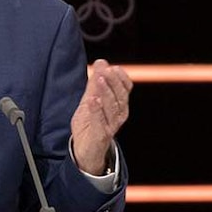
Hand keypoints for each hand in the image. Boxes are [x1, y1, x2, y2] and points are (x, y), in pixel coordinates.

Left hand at [70, 59, 132, 174]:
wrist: (85, 149)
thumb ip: (95, 82)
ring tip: (100, 80)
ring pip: (112, 107)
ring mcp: (111, 126)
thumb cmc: (90, 123)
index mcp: (119, 105)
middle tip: (106, 71)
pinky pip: (99, 121)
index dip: (121, 78)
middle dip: (113, 82)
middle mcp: (118, 115)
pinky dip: (97, 110)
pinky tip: (93, 99)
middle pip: (120, 96)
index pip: (126, 88)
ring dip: (106, 92)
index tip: (113, 67)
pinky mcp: (101, 135)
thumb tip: (101, 62)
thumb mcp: (91, 99)